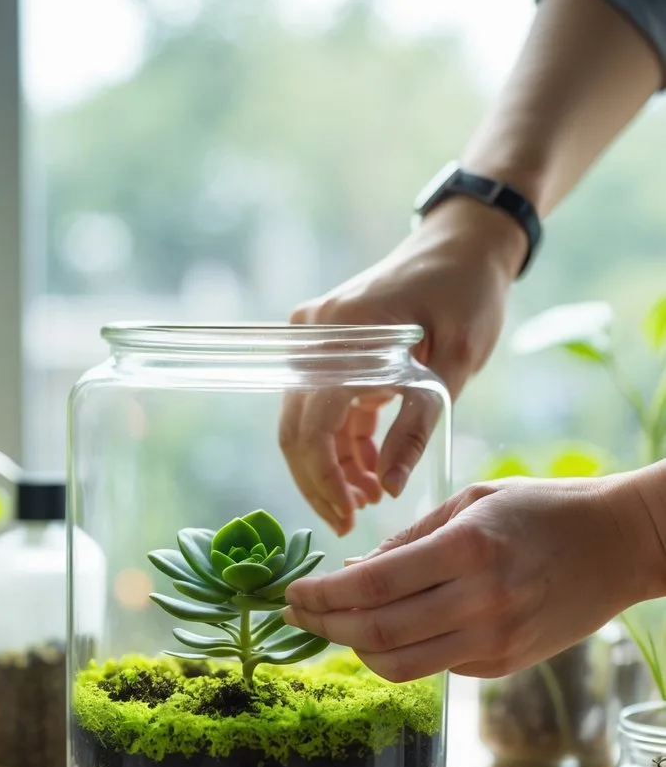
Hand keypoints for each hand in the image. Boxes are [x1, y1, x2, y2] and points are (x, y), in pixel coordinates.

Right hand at [280, 199, 524, 535]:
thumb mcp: (455, 364)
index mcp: (343, 334)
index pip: (312, 425)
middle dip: (321, 482)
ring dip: (334, 466)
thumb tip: (387, 489)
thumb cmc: (468, 292)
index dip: (324, 480)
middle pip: (298, 429)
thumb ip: (417, 427)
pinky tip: (372, 471)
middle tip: (348, 523)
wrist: (465, 243)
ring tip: (370, 499)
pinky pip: (326, 407)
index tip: (347, 517)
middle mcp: (316, 336)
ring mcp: (317, 340)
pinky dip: (345, 442)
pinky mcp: (330, 348)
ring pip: (309, 423)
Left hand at [283, 474, 653, 679]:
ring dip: (355, 651)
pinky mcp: (503, 664)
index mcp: (467, 550)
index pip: (371, 585)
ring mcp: (494, 640)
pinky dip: (401, 652)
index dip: (322, 596)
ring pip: (399, 666)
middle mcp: (479, 602)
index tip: (293, 593)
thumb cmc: (545, 510)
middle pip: (375, 632)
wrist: (620, 546)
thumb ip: (410, 539)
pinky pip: (434, 667)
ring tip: (335, 629)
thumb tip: (353, 571)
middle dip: (324, 626)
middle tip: (297, 616)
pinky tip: (390, 630)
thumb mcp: (473, 500)